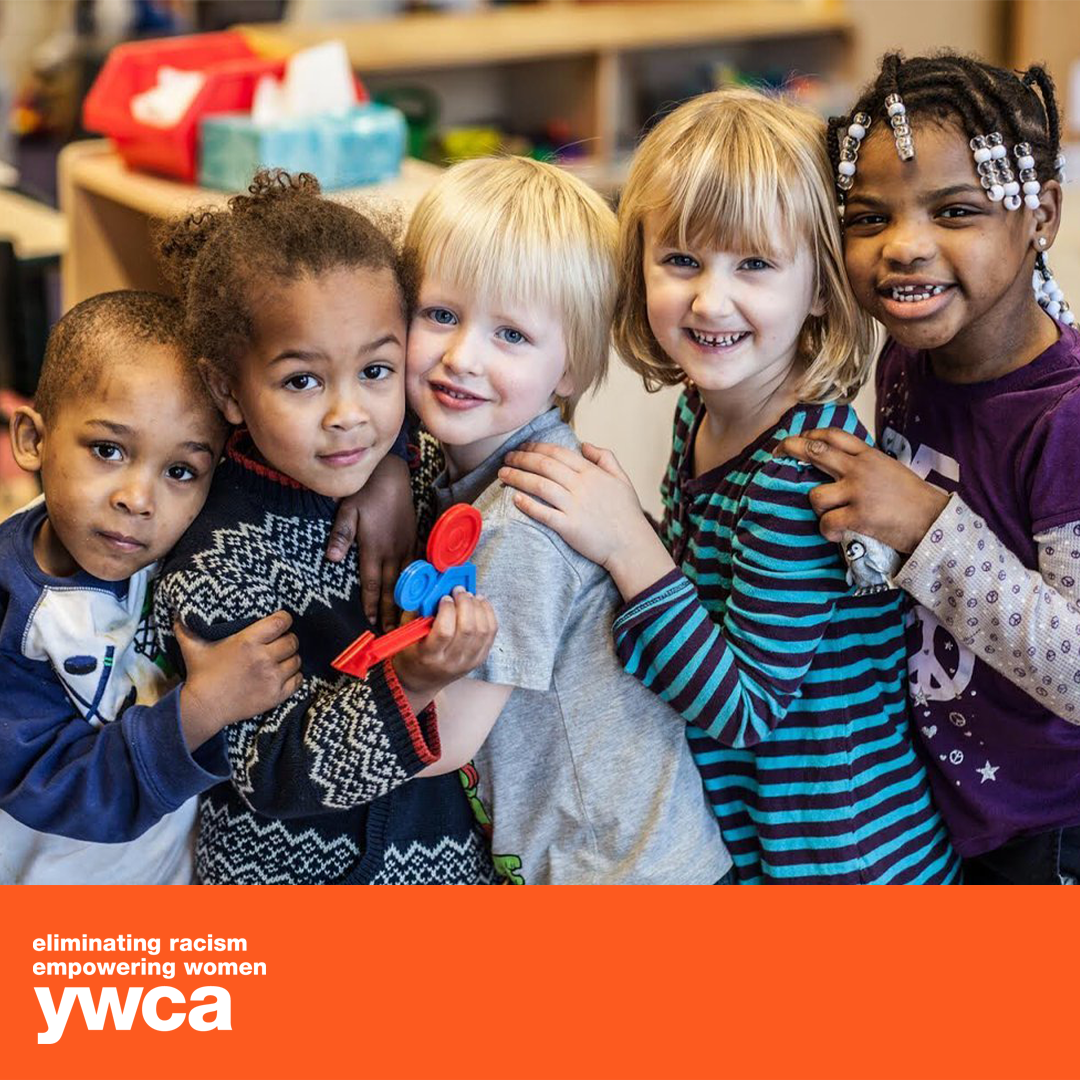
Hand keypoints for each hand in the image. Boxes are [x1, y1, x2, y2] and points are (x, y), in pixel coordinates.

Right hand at [176, 611, 301, 749]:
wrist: (204, 708)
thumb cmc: (200, 675)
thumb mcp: (193, 647)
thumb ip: (187, 627)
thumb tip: (179, 612)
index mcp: (248, 641)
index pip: (281, 622)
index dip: (284, 619)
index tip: (281, 621)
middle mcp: (263, 658)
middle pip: (292, 641)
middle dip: (288, 639)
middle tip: (280, 642)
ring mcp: (272, 678)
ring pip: (296, 660)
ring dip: (291, 658)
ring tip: (282, 658)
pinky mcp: (276, 695)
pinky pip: (298, 680)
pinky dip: (294, 676)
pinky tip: (285, 674)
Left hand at [326, 453, 416, 630]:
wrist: (392, 477)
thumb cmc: (365, 493)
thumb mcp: (347, 510)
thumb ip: (341, 535)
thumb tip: (333, 559)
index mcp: (374, 548)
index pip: (371, 584)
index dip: (370, 604)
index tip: (370, 622)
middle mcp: (392, 551)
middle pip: (391, 588)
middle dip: (389, 611)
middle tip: (390, 632)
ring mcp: (405, 545)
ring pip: (406, 580)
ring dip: (404, 601)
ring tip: (403, 619)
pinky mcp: (413, 539)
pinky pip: (415, 567)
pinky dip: (415, 583)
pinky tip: (416, 594)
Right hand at [392, 589, 496, 713]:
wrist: (421, 679)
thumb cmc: (412, 653)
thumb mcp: (406, 634)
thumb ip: (417, 611)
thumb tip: (431, 588)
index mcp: (429, 656)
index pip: (444, 632)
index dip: (447, 611)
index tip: (444, 598)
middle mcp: (451, 661)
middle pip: (467, 630)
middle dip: (465, 604)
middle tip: (459, 591)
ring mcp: (468, 662)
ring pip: (483, 630)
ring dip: (478, 607)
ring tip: (469, 596)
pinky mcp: (480, 658)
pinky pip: (491, 633)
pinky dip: (488, 614)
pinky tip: (480, 603)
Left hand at [499, 441, 674, 599]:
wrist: (632, 545)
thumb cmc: (627, 514)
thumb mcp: (622, 479)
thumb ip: (605, 457)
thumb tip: (584, 444)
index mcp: (592, 473)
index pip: (558, 453)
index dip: (536, 447)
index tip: (522, 446)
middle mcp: (582, 486)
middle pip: (545, 466)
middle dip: (522, 458)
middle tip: (507, 457)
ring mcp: (575, 507)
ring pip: (540, 486)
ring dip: (518, 477)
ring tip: (503, 473)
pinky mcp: (570, 527)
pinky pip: (544, 513)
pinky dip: (528, 505)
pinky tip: (515, 499)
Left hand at [776, 428, 949, 552]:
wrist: (934, 520)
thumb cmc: (913, 498)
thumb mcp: (890, 470)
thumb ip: (865, 465)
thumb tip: (840, 465)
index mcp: (869, 456)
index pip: (834, 436)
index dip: (812, 434)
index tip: (800, 437)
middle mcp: (860, 470)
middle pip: (816, 452)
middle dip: (792, 449)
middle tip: (778, 453)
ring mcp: (858, 493)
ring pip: (815, 496)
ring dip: (818, 508)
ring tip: (830, 514)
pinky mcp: (858, 517)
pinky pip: (826, 523)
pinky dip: (828, 531)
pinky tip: (837, 533)